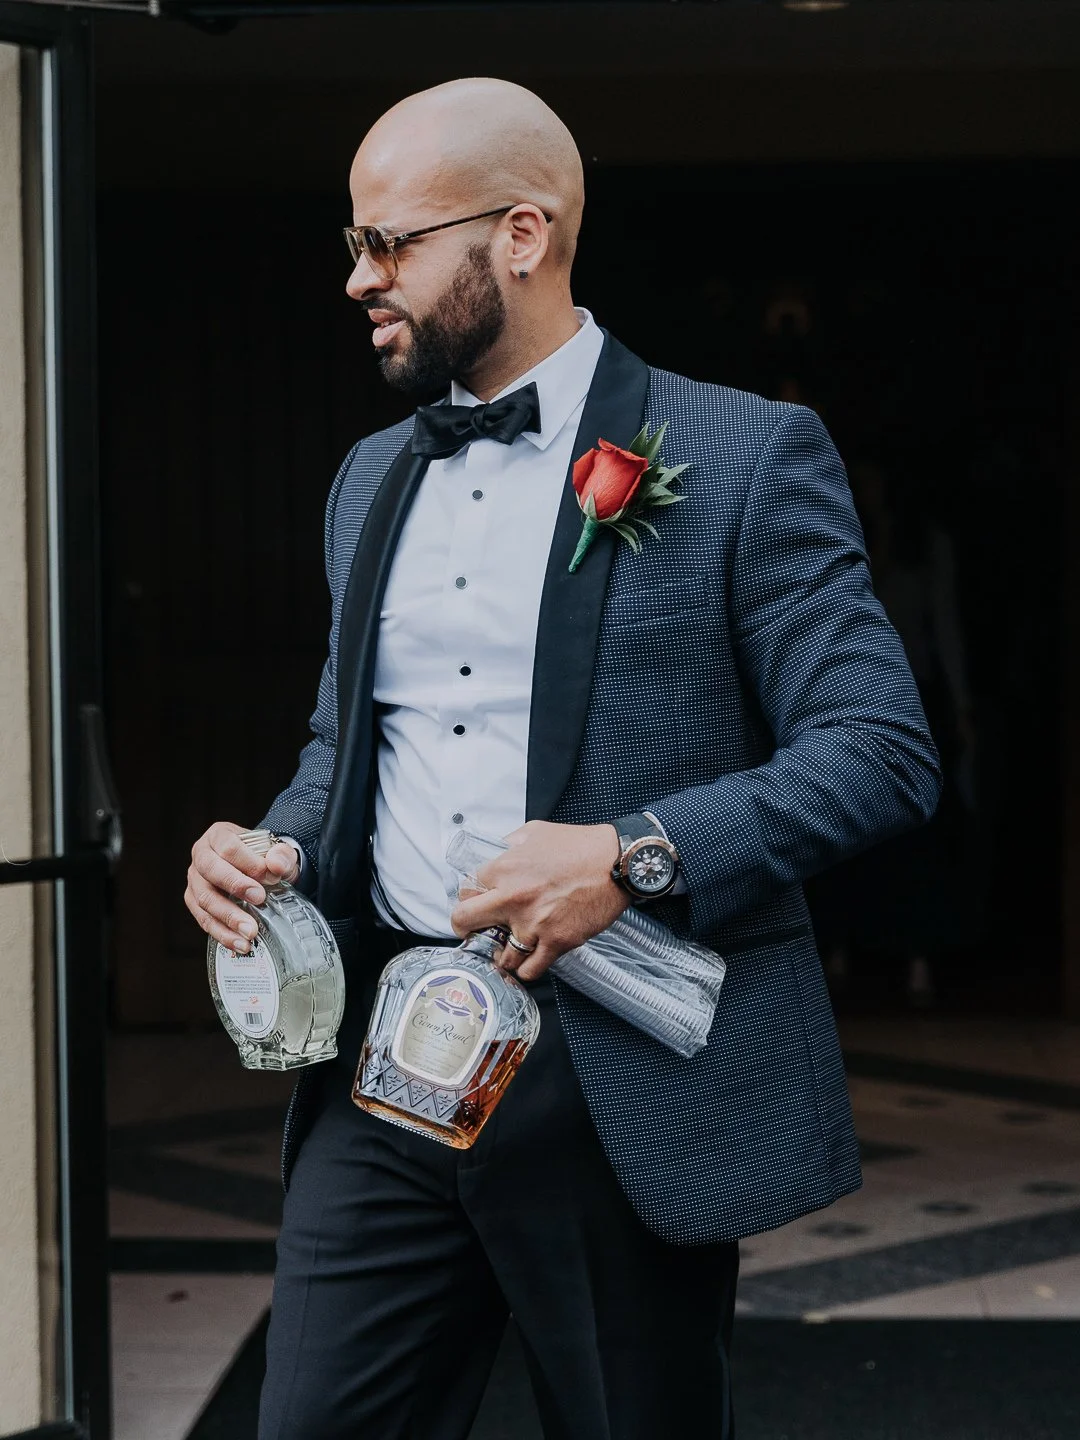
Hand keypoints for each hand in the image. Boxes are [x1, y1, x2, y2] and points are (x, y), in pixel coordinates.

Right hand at [185, 822, 299, 954]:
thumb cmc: (264, 858)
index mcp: (219, 835)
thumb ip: (282, 855)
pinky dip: (222, 933)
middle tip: (259, 899)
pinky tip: (239, 944)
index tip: (271, 876)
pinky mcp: (194, 902)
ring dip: (228, 917)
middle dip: (235, 886)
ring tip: (250, 932)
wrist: (256, 870)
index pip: (229, 847)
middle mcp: (201, 855)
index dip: (249, 862)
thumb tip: (276, 865)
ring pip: (204, 899)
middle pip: (211, 870)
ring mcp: (195, 880)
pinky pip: (203, 919)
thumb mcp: (278, 852)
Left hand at [449, 819, 629, 981]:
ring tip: (506, 949)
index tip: (475, 903)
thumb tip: (496, 853)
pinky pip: (530, 970)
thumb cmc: (580, 845)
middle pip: (465, 922)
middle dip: (466, 927)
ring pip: (499, 955)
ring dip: (501, 954)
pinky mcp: (557, 942)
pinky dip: (525, 970)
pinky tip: (527, 961)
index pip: (464, 891)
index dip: (468, 898)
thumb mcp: (535, 831)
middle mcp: (513, 898)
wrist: (617, 862)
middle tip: (475, 930)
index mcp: (504, 869)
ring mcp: (534, 924)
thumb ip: (509, 844)